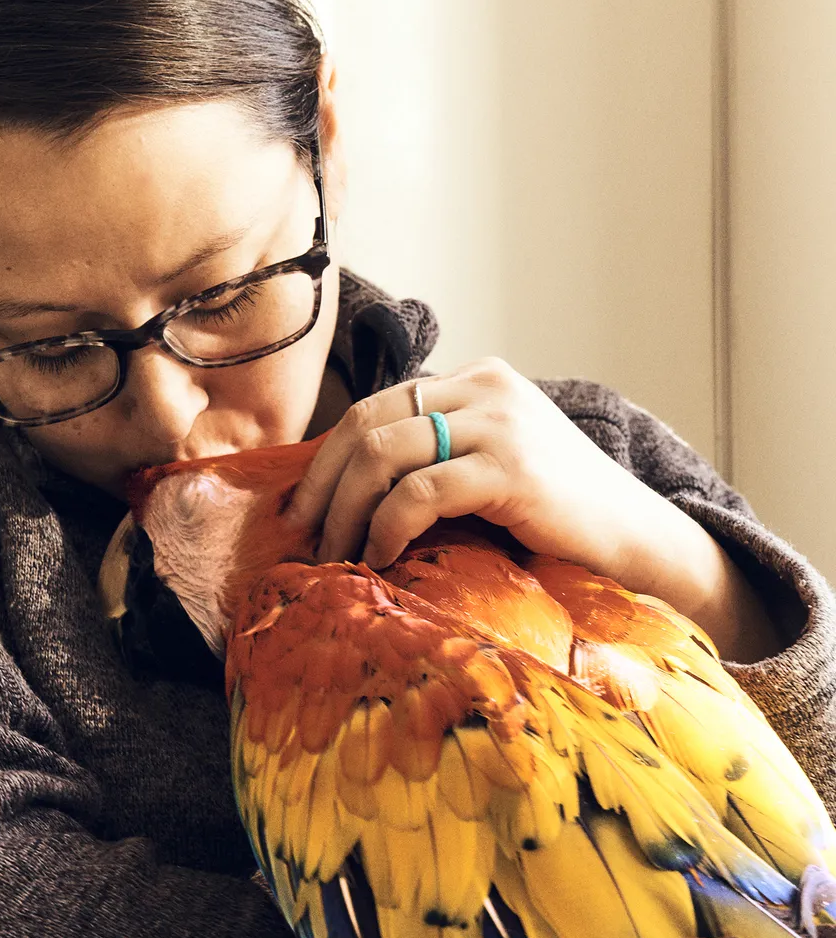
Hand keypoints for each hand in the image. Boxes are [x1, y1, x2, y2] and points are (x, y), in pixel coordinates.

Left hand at [287, 358, 781, 661]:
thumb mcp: (492, 467)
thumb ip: (439, 457)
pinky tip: (380, 557)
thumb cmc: (560, 518)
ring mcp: (499, 423)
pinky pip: (418, 493)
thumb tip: (351, 492)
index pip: (377, 406)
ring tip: (336, 553)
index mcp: (477, 380)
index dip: (328, 457)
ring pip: (383, 454)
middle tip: (302, 533)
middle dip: (323, 483)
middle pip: (368, 423)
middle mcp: (485, 388)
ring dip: (346, 511)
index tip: (303, 506)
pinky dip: (386, 528)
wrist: (636, 541)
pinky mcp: (510, 468)